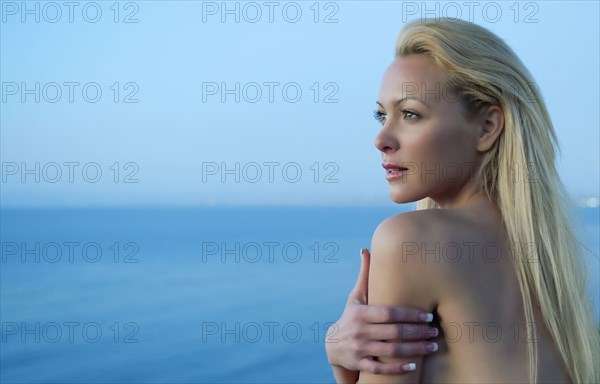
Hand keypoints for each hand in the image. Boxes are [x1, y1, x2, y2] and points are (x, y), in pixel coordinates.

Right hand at [325, 248, 437, 375]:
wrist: (332, 345)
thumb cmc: (351, 316)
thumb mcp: (356, 297)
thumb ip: (365, 276)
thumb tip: (366, 249)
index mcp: (360, 313)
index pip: (389, 313)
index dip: (409, 314)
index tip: (427, 315)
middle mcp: (359, 331)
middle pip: (393, 332)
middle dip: (417, 332)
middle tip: (435, 331)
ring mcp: (359, 349)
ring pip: (391, 351)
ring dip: (414, 350)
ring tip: (432, 346)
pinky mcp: (360, 364)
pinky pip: (381, 369)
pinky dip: (397, 369)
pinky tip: (414, 366)